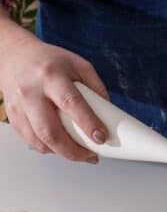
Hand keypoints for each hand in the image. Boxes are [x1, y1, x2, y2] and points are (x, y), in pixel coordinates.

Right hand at [0, 31, 108, 161]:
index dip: (88, 123)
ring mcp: (18, 105)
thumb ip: (96, 88)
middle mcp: (31, 92)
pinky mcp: (12, 116)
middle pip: (50, 130)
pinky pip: (30, 141)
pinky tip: (61, 147)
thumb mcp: (79, 66)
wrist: (16, 56)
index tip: (101, 137)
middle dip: (73, 150)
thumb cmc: (50, 61)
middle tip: (91, 156)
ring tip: (80, 154)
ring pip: (39, 140)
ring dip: (62, 153)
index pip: (71, 103)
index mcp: (51, 76)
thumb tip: (109, 115)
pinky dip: (48, 148)